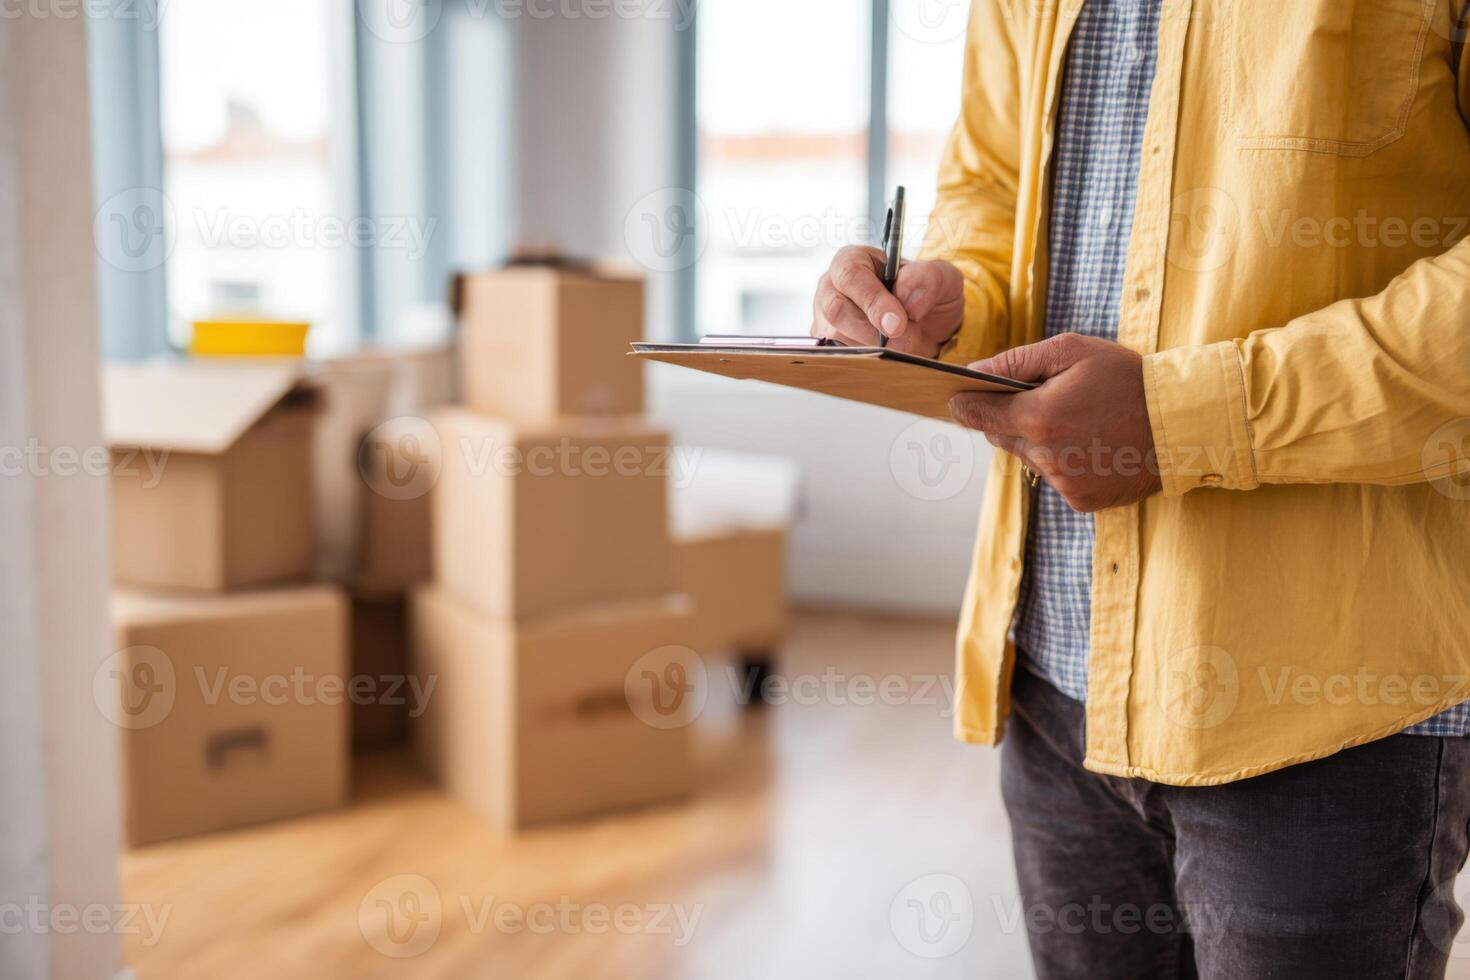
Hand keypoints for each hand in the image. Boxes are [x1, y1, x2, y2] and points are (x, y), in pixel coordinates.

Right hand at [811, 246, 964, 356]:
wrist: (926, 326)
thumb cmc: (926, 294)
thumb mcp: (941, 277)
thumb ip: (926, 278)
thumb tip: (904, 296)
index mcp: (853, 260)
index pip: (851, 275)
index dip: (873, 300)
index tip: (898, 324)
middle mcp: (832, 288)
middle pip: (837, 310)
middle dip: (873, 331)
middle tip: (906, 340)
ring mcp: (826, 319)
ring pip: (837, 338)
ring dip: (874, 348)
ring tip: (904, 346)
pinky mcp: (830, 347)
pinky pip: (841, 358)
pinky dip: (868, 363)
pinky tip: (889, 358)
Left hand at [949, 334, 1161, 511]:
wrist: (1182, 422)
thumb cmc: (1128, 378)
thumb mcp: (1072, 351)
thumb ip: (1017, 361)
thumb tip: (972, 372)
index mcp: (1038, 417)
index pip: (978, 416)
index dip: (965, 405)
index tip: (956, 398)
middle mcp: (1045, 456)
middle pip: (1002, 437)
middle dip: (1014, 418)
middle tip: (1043, 400)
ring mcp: (1063, 482)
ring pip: (1031, 459)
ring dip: (1042, 441)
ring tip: (1079, 420)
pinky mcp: (1080, 500)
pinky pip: (1056, 478)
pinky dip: (1066, 462)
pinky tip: (1093, 444)